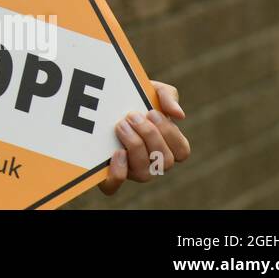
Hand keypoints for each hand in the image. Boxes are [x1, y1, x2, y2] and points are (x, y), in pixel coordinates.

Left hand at [99, 80, 189, 194]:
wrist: (97, 99)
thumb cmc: (130, 96)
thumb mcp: (150, 90)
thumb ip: (167, 96)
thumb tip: (179, 115)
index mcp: (167, 145)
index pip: (181, 151)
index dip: (170, 134)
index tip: (152, 112)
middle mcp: (153, 162)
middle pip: (165, 162)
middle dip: (150, 136)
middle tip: (131, 116)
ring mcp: (131, 170)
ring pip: (144, 174)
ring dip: (135, 147)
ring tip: (120, 125)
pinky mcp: (107, 174)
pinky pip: (113, 187)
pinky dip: (117, 174)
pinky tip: (116, 152)